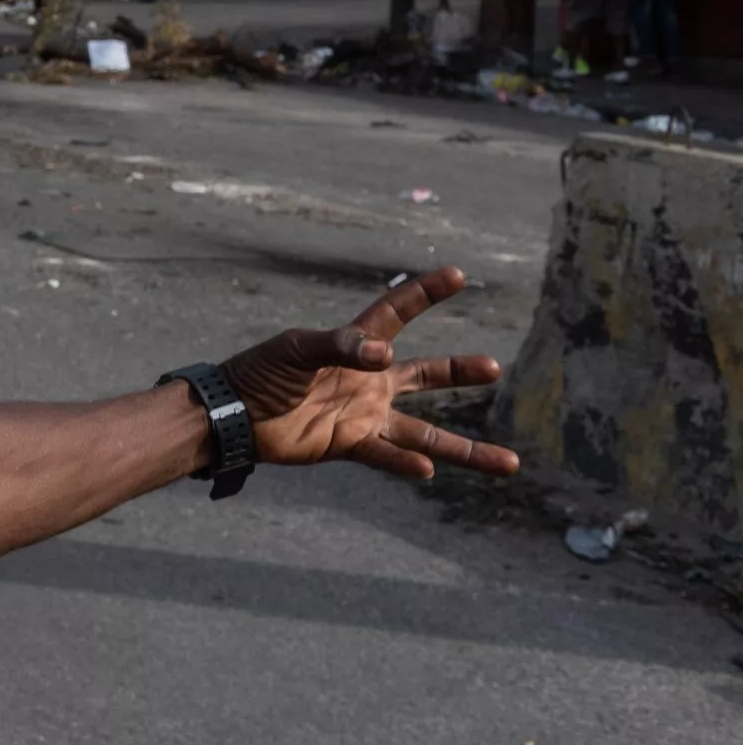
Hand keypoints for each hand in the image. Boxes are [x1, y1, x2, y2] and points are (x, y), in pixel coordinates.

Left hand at [221, 268, 517, 479]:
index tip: (457, 274)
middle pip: (425, 375)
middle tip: (495, 367)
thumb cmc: (258, 373)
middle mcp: (367, 381)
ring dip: (464, 448)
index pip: (395, 314)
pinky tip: (428, 470)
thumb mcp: (296, 351)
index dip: (424, 294)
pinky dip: (405, 463)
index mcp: (354, 346)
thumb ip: (340, 347)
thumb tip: (385, 356)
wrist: (233, 415)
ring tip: (510, 464)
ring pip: (424, 434)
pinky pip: (386, 454)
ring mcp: (362, 414)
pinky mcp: (348, 444)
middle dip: (459, 371)